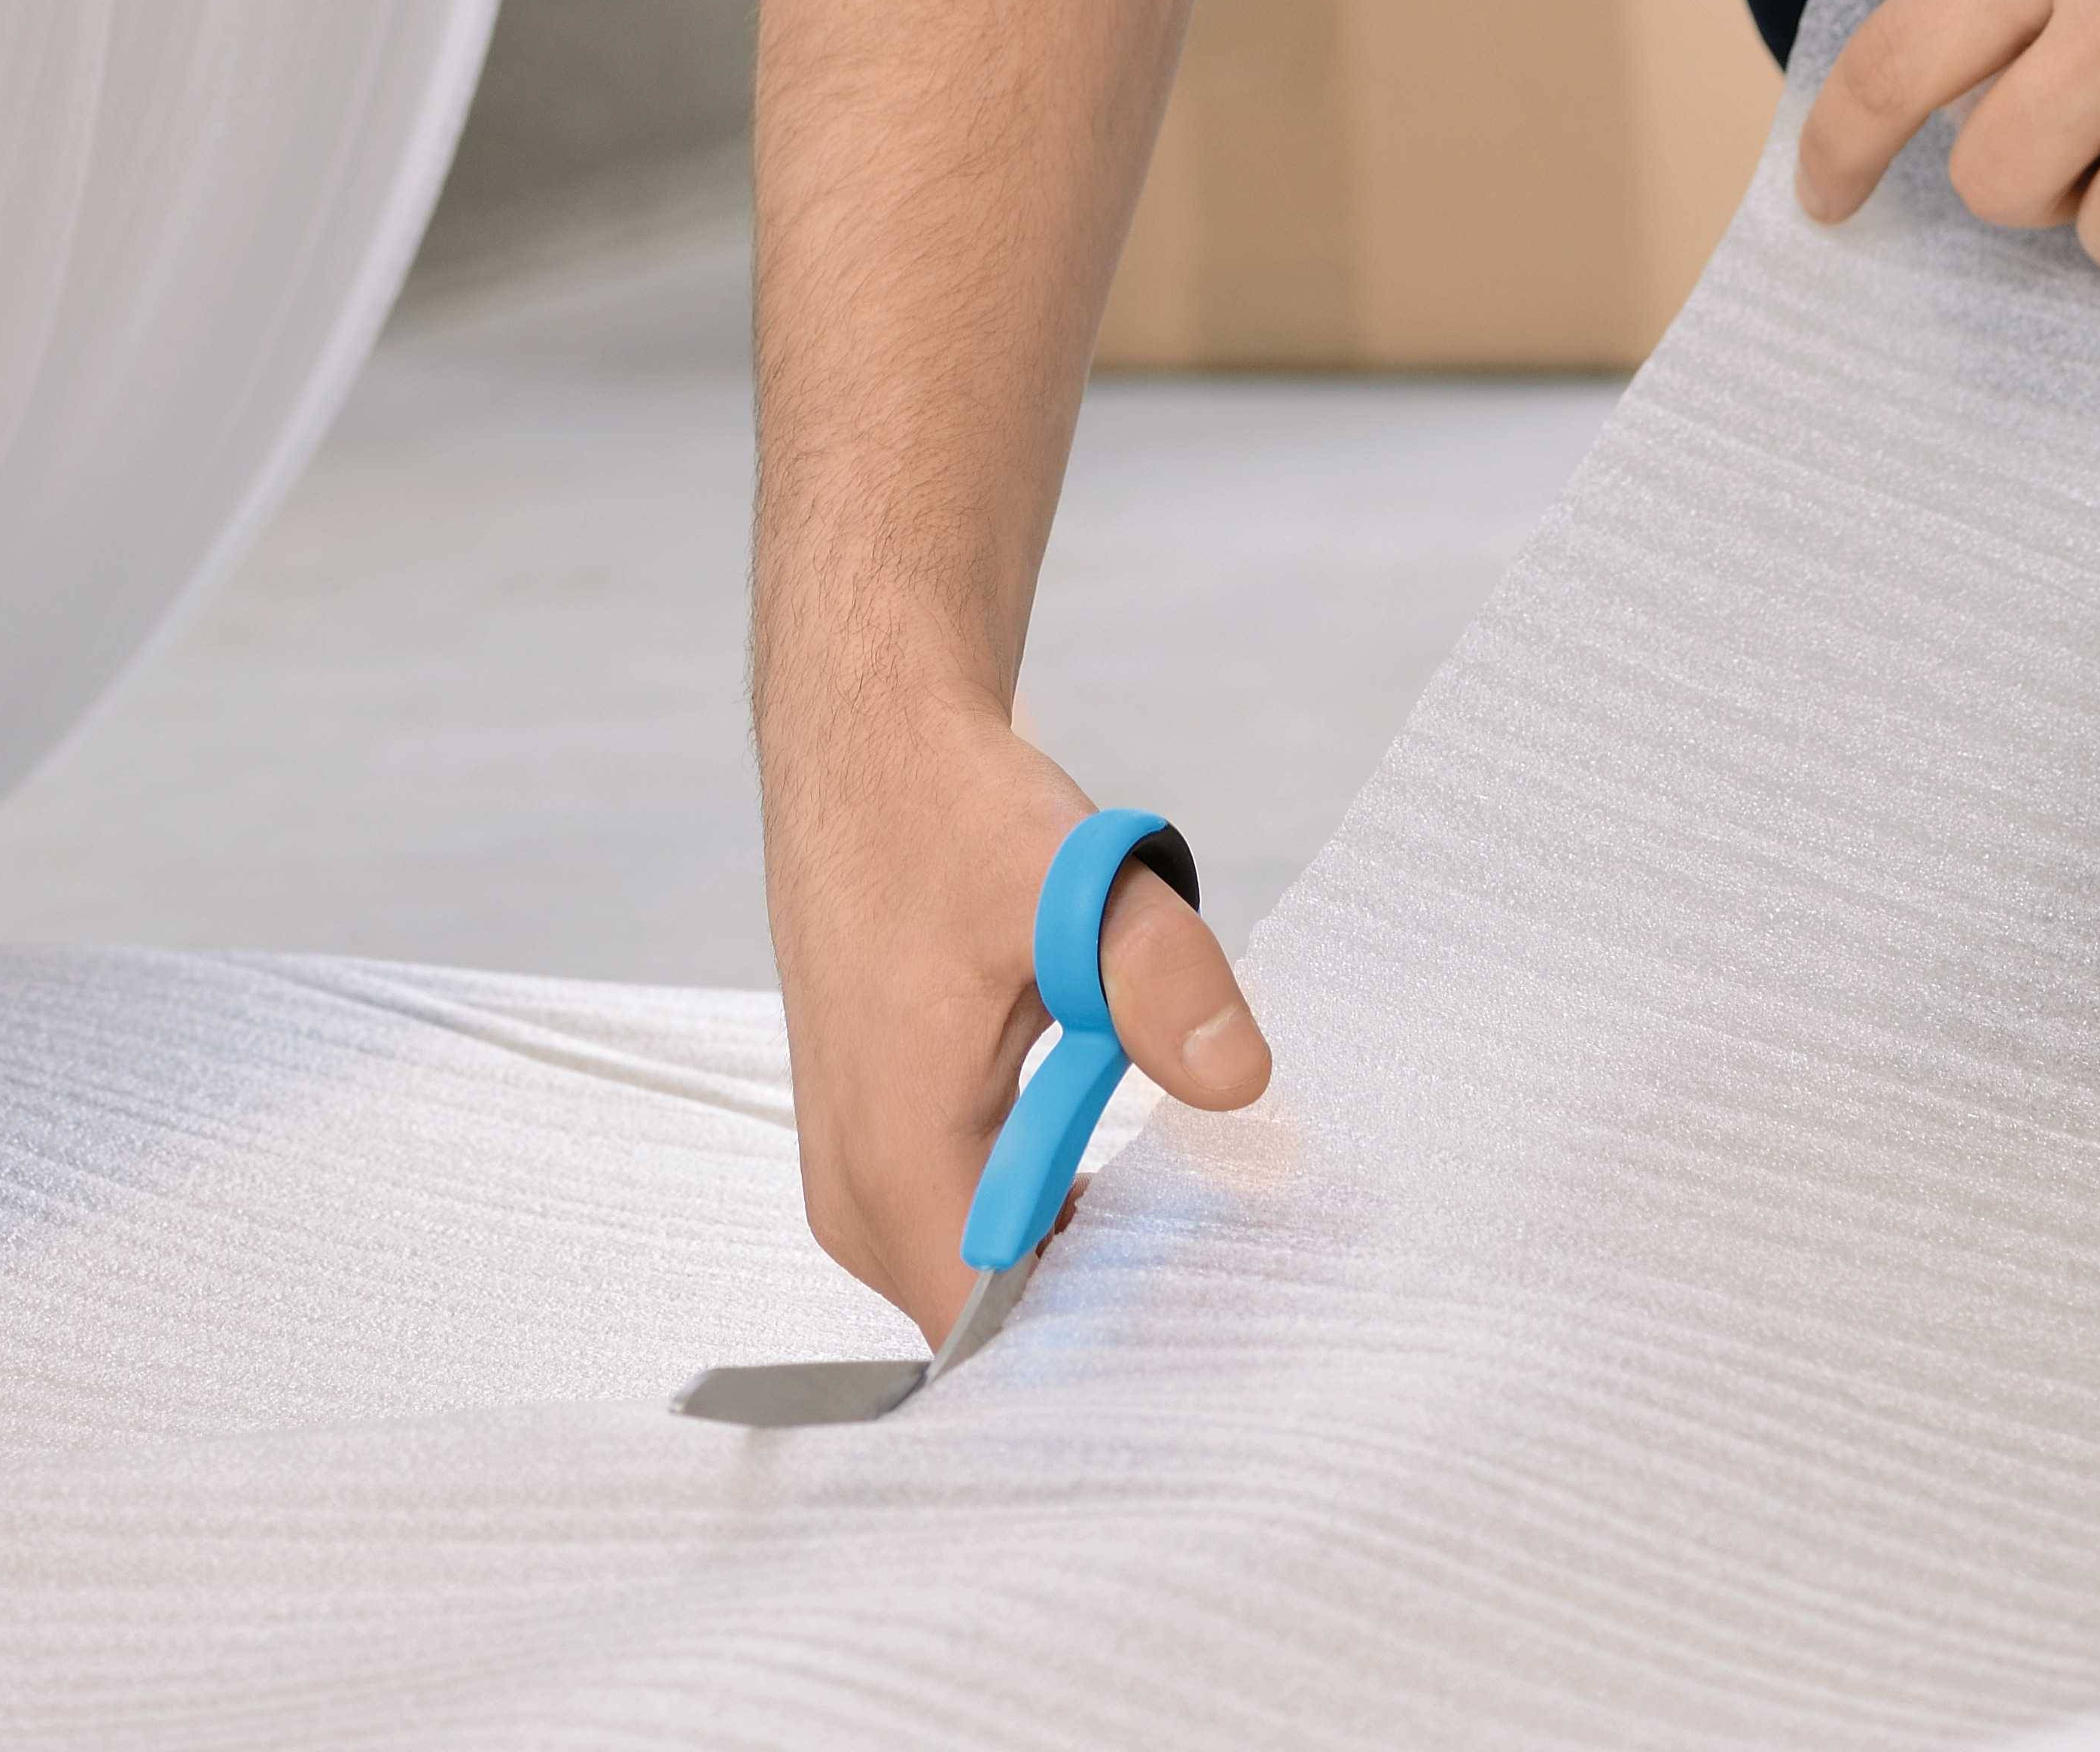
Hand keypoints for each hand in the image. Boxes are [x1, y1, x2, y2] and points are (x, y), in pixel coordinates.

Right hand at [761, 701, 1270, 1343]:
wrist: (868, 754)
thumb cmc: (948, 816)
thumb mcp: (1072, 883)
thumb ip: (1159, 979)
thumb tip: (1241, 1079)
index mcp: (896, 1160)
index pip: (999, 1335)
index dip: (1103, 1344)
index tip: (1203, 1315)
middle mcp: (858, 1198)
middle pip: (998, 1325)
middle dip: (1106, 1307)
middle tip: (1220, 1268)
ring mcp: (858, 1178)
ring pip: (986, 1278)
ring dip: (1080, 1253)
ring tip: (1178, 1214)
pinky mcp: (877, 1147)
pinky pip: (969, 1228)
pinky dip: (1046, 1212)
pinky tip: (1114, 1170)